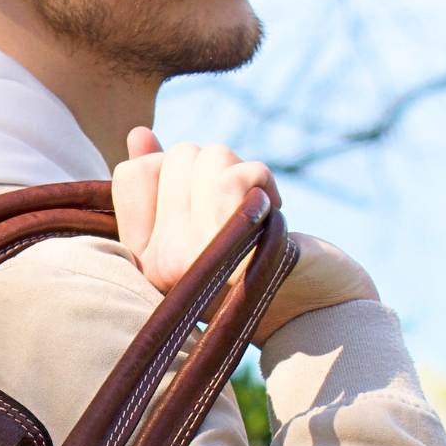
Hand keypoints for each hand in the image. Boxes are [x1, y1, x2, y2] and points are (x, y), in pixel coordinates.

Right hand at [113, 128, 377, 342]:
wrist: (313, 311)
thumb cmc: (257, 263)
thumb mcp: (200, 224)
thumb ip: (164, 183)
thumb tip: (139, 134)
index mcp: (143, 261)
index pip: (132, 174)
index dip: (176, 171)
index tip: (204, 204)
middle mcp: (161, 265)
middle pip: (176, 156)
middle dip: (216, 167)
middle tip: (237, 209)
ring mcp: (197, 263)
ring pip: (207, 157)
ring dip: (243, 171)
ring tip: (255, 211)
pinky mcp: (238, 256)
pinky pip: (234, 179)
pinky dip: (262, 180)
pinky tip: (273, 207)